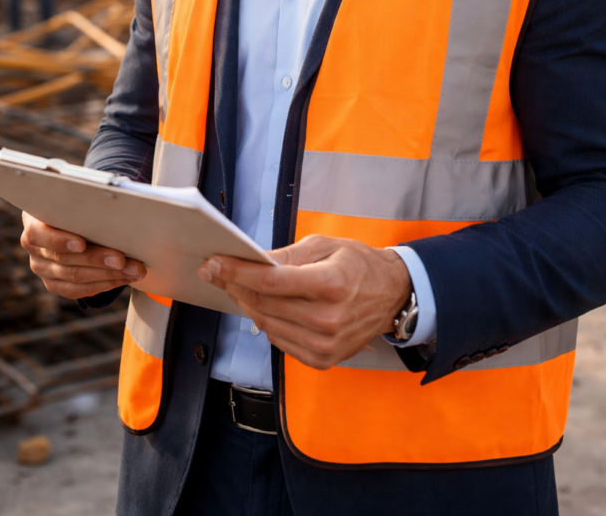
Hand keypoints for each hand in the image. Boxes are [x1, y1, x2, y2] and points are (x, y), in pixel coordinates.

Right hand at [20, 211, 146, 299]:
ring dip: (109, 275)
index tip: (82, 243)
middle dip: (98, 260)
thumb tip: (113, 201)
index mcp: (34, 223)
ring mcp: (43, 270)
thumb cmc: (74, 206)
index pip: (40, 234)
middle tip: (123, 259)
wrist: (66, 221)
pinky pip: (79, 290)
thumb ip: (84, 203)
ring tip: (134, 270)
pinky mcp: (55, 284)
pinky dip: (104, 284)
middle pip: (65, 260)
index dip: (61, 240)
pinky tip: (123, 278)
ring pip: (76, 278)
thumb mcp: (73, 200)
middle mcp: (35, 249)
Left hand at [198, 234, 411, 369]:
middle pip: (264, 304)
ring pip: (267, 324)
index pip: (270, 281)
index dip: (237, 272)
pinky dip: (266, 322)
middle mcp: (327, 319)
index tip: (213, 264)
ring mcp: (325, 344)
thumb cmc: (358, 264)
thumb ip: (287, 256)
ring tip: (236, 286)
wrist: (392, 296)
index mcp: (330, 284)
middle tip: (215, 271)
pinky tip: (262, 305)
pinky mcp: (322, 359)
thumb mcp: (326, 246)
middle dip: (234, 285)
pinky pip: (279, 341)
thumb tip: (252, 262)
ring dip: (247, 304)